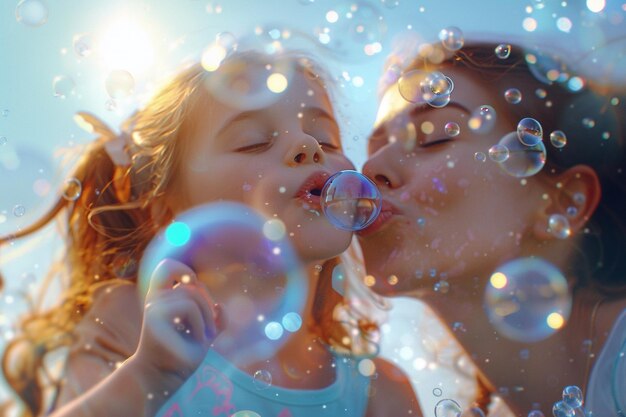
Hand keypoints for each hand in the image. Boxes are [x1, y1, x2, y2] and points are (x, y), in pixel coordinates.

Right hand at [132, 259, 222, 387]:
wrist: (163, 378)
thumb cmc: (182, 355)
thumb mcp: (204, 333)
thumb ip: (214, 318)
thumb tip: (219, 306)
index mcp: (162, 298)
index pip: (166, 267)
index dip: (181, 269)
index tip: (192, 285)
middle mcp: (155, 300)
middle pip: (191, 285)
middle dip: (207, 305)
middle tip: (210, 331)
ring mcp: (153, 307)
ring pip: (192, 295)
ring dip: (206, 317)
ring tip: (205, 337)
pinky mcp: (155, 318)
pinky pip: (189, 308)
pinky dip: (202, 324)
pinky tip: (200, 341)